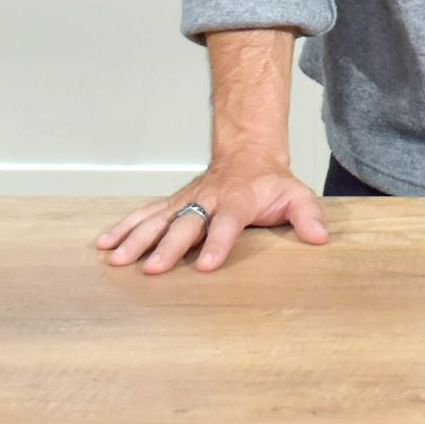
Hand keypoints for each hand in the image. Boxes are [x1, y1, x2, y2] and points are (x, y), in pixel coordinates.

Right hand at [96, 158, 329, 274]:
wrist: (247, 154)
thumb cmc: (270, 183)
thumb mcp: (296, 195)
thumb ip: (308, 216)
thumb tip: (320, 237)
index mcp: (238, 201)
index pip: (227, 224)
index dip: (217, 244)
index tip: (205, 266)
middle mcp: (207, 200)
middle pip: (186, 224)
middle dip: (168, 247)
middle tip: (152, 269)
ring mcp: (186, 200)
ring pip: (157, 219)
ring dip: (136, 239)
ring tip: (116, 259)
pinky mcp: (172, 203)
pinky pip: (144, 214)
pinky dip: (123, 227)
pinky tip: (104, 244)